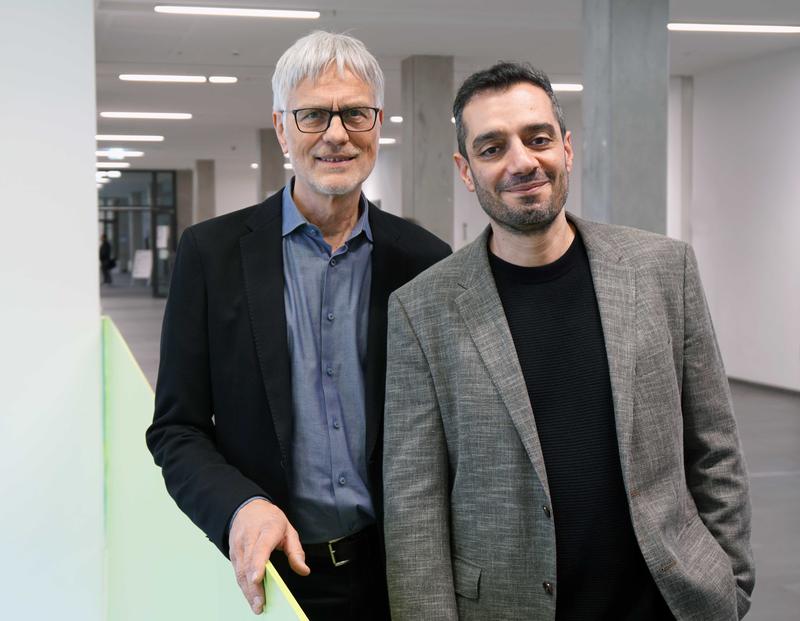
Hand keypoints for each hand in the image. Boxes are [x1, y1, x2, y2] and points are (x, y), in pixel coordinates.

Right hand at [229, 499, 309, 613]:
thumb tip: (304, 570)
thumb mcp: (289, 529)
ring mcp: (239, 546)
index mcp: (266, 529)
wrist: (247, 508)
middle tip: (259, 603)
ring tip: (256, 605)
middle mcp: (249, 538)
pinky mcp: (233, 554)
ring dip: (247, 590)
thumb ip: (296, 551)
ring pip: (240, 571)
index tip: (257, 578)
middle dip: (253, 586)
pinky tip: (250, 596)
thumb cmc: (269, 519)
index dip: (258, 564)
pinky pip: (237, 572)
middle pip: (249, 564)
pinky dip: (243, 585)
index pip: (260, 547)